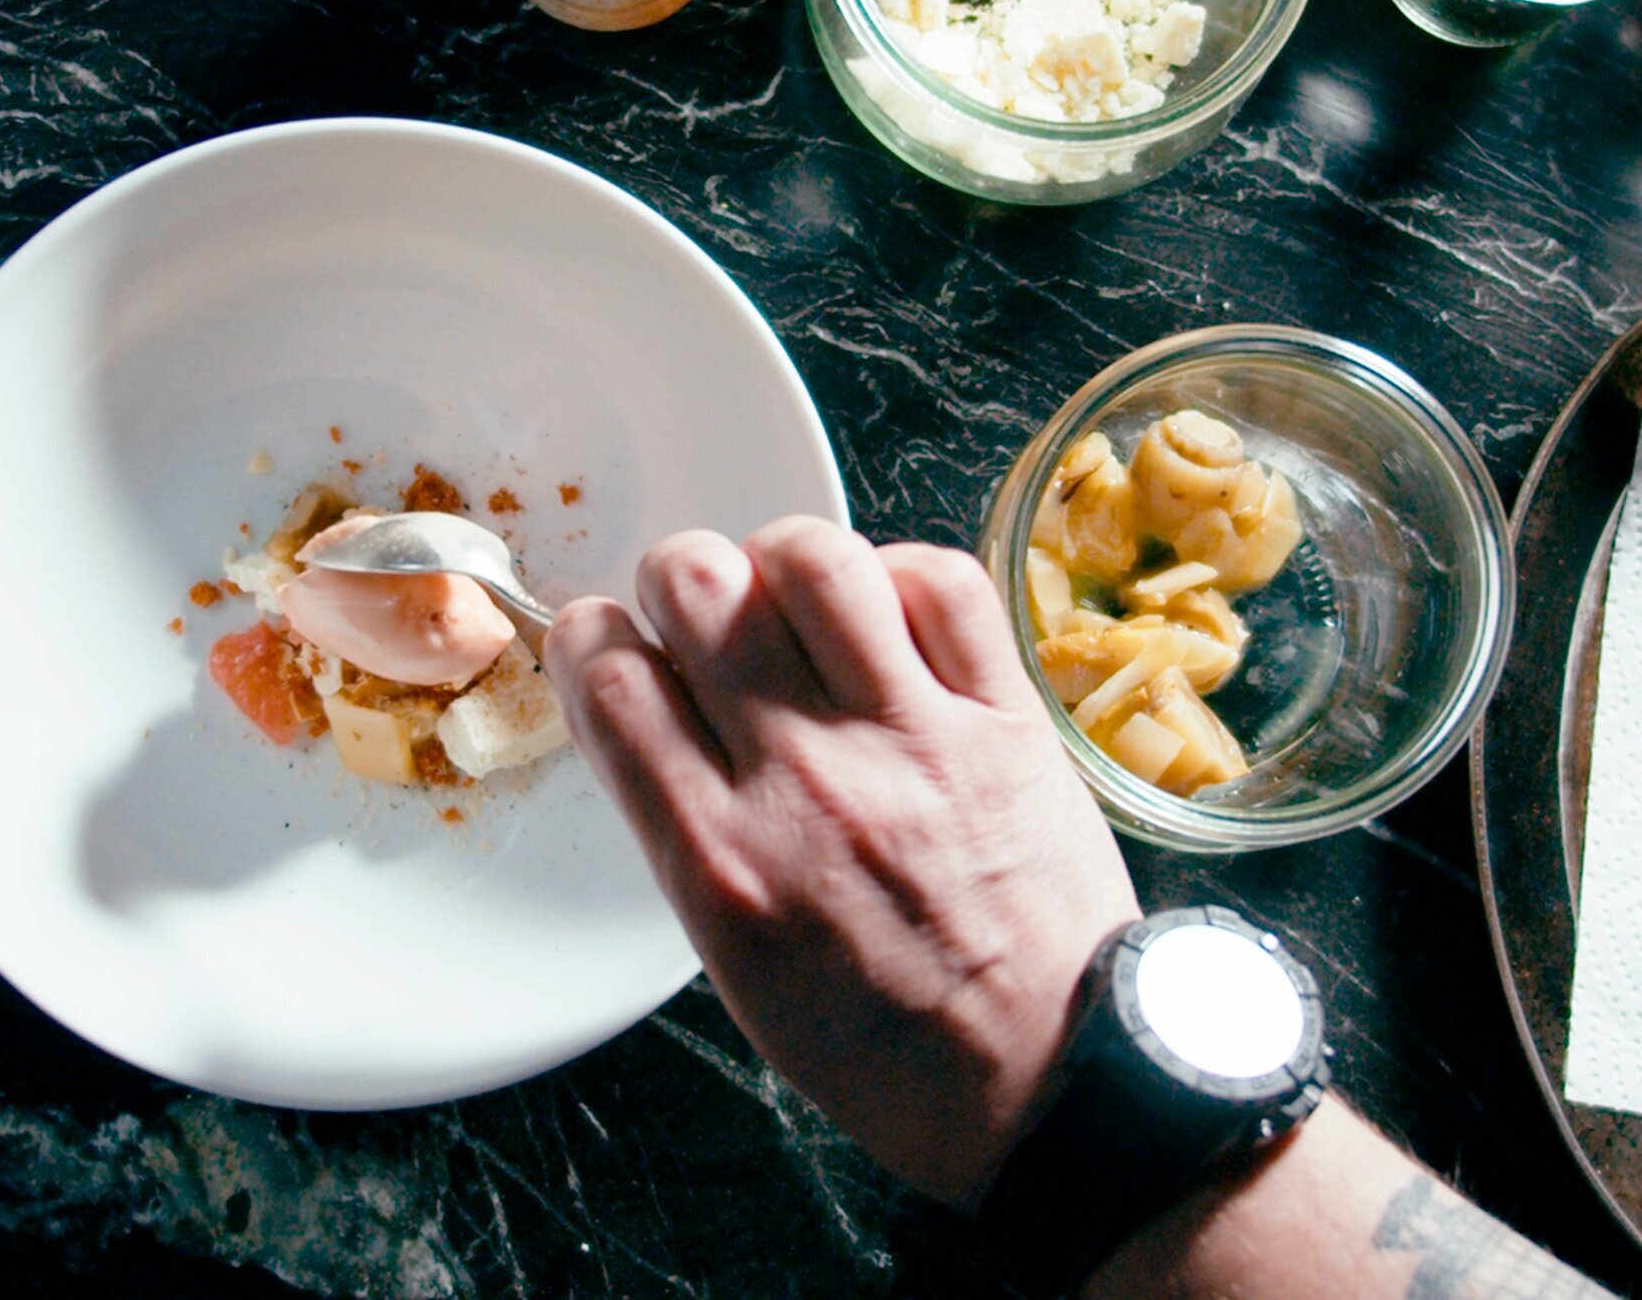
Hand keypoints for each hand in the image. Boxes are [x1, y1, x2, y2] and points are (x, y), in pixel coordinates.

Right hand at [543, 517, 1137, 1205]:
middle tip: (705, 614)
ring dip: (785, 559)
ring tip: (796, 600)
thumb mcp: (738, 966)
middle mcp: (807, 783)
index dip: (594, 637)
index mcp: (722, 861)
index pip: (611, 681)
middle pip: (697, 584)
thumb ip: (690, 834)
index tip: (610, 641)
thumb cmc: (890, 1047)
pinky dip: (900, 574)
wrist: (1048, 1084)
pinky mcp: (1007, 720)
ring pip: (815, 557)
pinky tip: (889, 617)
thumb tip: (662, 716)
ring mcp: (913, 740)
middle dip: (679, 578)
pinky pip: (941, 580)